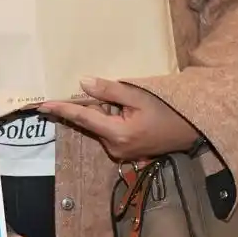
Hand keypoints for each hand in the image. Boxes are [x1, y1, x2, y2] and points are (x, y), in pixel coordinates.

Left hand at [40, 78, 201, 161]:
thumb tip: (82, 83)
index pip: (82, 119)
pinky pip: (111, 131)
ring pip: (101, 125)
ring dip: (106, 112)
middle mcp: (116, 148)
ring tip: (130, 103)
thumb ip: (108, 90)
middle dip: (94, 105)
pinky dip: (113, 118)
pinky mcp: (128, 151)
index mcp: (117, 135)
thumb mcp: (138, 94)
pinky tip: (130, 111)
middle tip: (115, 94)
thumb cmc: (169, 108)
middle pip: (92, 122)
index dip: (61, 109)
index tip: (41, 104)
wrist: (195, 127)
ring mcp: (122, 153)